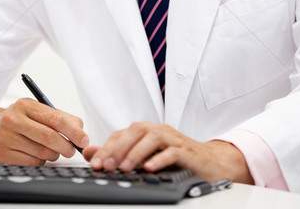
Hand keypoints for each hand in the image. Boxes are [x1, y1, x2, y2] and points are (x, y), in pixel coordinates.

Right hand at [0, 98, 89, 164]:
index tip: (84, 140)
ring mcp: (5, 137)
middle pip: (48, 137)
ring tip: (52, 151)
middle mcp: (13, 119)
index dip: (73, 131)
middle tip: (72, 150)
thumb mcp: (38, 112)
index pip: (55, 118)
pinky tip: (37, 155)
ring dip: (53, 155)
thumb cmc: (21, 120)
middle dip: (66, 146)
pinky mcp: (1, 154)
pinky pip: (31, 162)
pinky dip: (40, 161)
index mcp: (25, 105)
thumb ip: (62, 118)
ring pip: (41, 152)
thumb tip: (81, 131)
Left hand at [83, 122, 252, 183]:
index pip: (122, 134)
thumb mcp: (144, 156)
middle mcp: (158, 130)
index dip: (106, 147)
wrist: (210, 162)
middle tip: (106, 166)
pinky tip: (150, 168)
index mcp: (146, 131)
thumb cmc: (176, 157)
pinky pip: (172, 151)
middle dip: (118, 148)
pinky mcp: (187, 150)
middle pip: (135, 132)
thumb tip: (90, 152)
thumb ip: (118, 153)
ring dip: (136, 153)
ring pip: (152, 138)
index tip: (94, 163)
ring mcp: (173, 138)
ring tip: (124, 168)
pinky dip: (160, 159)